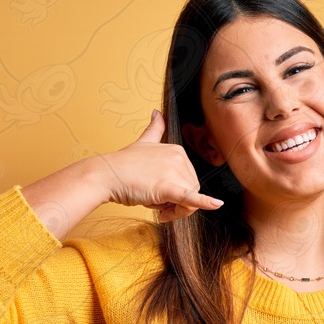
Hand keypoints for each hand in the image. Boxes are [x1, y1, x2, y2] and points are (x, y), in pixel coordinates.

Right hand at [97, 110, 223, 221]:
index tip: (161, 198)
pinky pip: (190, 197)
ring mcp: (174, 171)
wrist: (106, 175)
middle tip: (158, 208)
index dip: (178, 194)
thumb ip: (154, 128)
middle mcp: (180, 158)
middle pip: (190, 191)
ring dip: (173, 211)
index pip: (188, 180)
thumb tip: (156, 111)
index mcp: (178, 150)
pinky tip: (217, 204)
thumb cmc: (123, 165)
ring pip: (187, 202)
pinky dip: (204, 202)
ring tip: (156, 208)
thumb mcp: (144, 142)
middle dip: (176, 205)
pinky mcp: (168, 187)